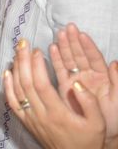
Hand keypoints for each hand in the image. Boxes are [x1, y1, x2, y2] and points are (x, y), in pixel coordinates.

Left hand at [3, 40, 105, 148]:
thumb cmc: (88, 140)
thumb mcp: (97, 123)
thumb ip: (89, 102)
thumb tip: (76, 83)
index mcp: (58, 113)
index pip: (41, 84)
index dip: (36, 65)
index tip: (37, 50)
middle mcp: (41, 115)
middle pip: (26, 83)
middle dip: (23, 60)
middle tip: (23, 43)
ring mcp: (31, 119)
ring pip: (17, 90)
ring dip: (15, 68)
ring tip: (16, 51)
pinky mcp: (26, 122)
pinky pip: (12, 103)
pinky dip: (7, 87)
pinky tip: (6, 73)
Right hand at [51, 23, 117, 147]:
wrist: (100, 133)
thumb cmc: (112, 118)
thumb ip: (117, 81)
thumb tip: (114, 62)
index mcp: (102, 77)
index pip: (94, 57)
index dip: (88, 46)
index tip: (81, 34)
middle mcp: (88, 76)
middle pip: (79, 55)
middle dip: (73, 41)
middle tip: (67, 28)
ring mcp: (76, 80)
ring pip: (69, 60)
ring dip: (64, 46)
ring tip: (58, 34)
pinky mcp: (66, 87)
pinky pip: (60, 70)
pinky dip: (56, 59)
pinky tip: (51, 49)